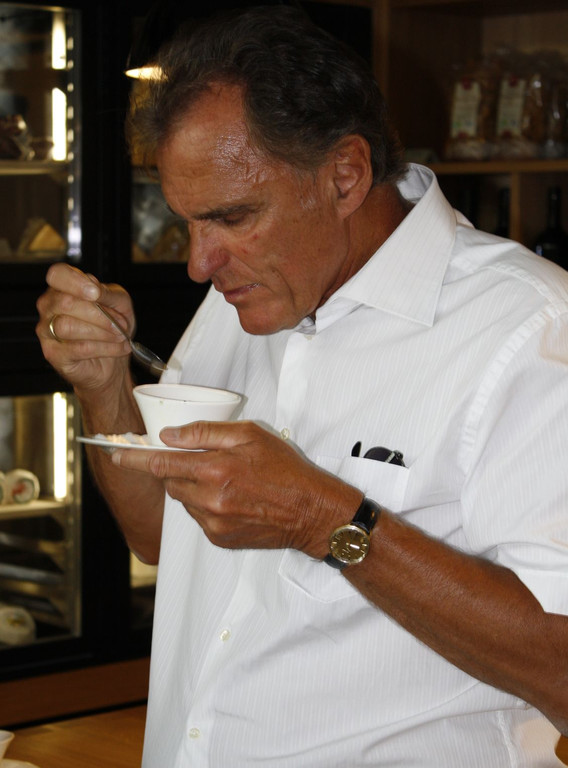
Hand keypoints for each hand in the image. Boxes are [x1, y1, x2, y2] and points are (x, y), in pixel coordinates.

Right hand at [36, 263, 133, 393]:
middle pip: (65, 302)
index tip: (96, 293)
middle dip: (99, 314)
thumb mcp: (120, 304)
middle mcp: (49, 307)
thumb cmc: (112, 329)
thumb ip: (108, 293)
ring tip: (120, 337)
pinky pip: (78, 348)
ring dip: (102, 332)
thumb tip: (95, 290)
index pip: (58, 275)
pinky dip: (104, 348)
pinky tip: (118, 348)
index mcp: (63, 288)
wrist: (113, 361)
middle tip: (120, 324)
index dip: (76, 282)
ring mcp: (46, 331)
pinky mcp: (53, 354)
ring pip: (68, 326)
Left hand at [111, 420, 362, 556]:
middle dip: (176, 469)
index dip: (135, 458)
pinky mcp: (219, 539)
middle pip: (170, 482)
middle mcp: (209, 499)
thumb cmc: (286, 470)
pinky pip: (198, 518)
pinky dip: (205, 506)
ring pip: (183, 501)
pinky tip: (232, 499)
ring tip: (225, 480)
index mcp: (215, 469)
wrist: (310, 512)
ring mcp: (213, 523)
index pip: (161, 463)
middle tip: (201, 462)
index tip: (116, 453)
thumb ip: (206, 433)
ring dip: (192, 488)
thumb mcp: (251, 436)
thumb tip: (170, 435)